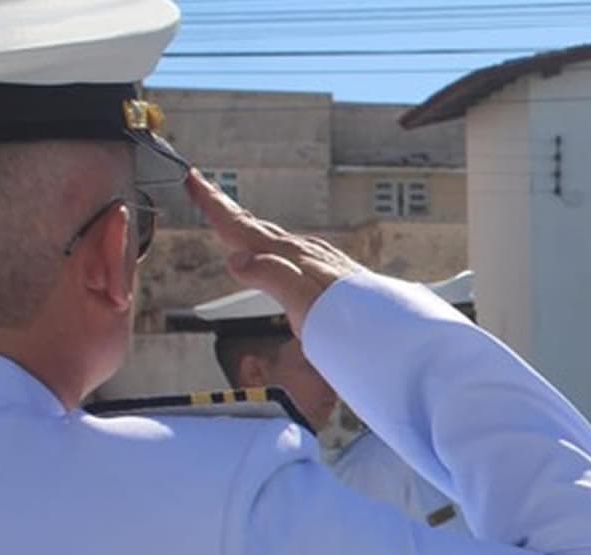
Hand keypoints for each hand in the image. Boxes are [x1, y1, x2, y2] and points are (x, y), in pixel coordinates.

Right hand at [186, 170, 363, 335]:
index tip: (192, 179)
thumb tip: (237, 260)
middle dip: (227, 209)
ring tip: (231, 217)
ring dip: (250, 226)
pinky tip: (278, 251)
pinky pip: (292, 251)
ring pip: (275, 238)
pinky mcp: (334, 277)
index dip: (215, 206)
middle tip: (202, 187)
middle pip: (257, 228)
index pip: (244, 228)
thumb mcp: (305, 306)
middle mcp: (306, 256)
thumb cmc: (355, 331)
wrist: (398, 339)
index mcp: (291, 261)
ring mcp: (322, 264)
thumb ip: (272, 279)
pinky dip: (273, 244)